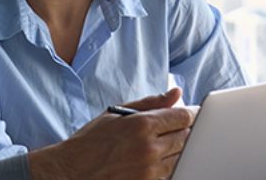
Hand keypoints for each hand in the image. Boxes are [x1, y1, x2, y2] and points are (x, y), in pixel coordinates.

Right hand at [27, 88, 199, 179]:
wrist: (71, 172)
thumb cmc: (91, 141)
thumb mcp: (117, 114)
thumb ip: (150, 103)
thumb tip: (176, 93)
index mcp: (141, 125)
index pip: (184, 117)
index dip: (193, 113)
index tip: (195, 113)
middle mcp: (148, 148)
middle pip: (187, 137)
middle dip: (189, 131)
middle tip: (181, 128)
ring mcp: (149, 171)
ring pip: (183, 157)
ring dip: (181, 149)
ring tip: (167, 144)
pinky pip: (171, 174)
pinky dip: (171, 166)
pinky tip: (160, 160)